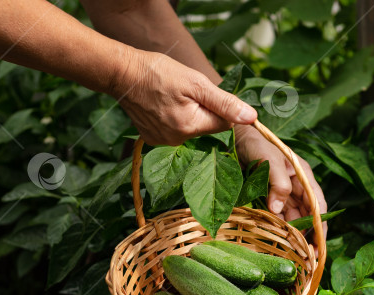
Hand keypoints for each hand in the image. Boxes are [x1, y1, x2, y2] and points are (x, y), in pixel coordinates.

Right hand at [112, 50, 256, 145]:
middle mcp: (177, 141)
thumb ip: (225, 103)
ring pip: (191, 131)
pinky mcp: (152, 140)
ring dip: (188, 116)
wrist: (122, 73)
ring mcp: (163, 143)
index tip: (206, 94)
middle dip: (203, 112)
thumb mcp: (196, 83)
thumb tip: (251, 118)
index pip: (224, 125)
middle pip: (206, 128)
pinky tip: (162, 106)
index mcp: (190, 127)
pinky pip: (175, 132)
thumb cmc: (159, 72)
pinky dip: (173, 120)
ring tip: (171, 98)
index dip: (220, 108)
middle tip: (185, 93)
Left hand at [235, 125, 327, 243]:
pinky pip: (277, 217)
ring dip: (293, 236)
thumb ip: (278, 182)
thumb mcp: (267, 158)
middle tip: (306, 258)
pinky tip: (278, 242)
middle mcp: (296, 186)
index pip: (318, 204)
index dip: (320, 225)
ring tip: (293, 254)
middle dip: (308, 236)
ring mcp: (282, 193)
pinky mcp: (268, 198)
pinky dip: (278, 229)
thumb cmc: (254, 142)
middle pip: (307, 216)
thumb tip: (278, 210)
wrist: (233, 137)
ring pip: (292, 219)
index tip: (318, 244)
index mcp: (302, 175)